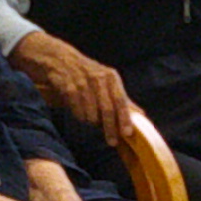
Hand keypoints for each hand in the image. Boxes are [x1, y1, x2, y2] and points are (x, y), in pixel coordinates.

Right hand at [10, 31, 131, 139]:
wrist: (58, 58)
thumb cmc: (86, 73)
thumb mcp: (106, 82)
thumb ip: (122, 99)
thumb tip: (141, 115)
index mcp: (111, 77)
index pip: (121, 101)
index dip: (124, 118)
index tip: (127, 133)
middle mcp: (98, 78)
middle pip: (107, 109)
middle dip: (110, 128)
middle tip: (112, 142)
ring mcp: (82, 82)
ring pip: (90, 113)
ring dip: (91, 121)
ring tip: (89, 119)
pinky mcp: (67, 87)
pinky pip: (76, 110)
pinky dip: (79, 115)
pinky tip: (78, 111)